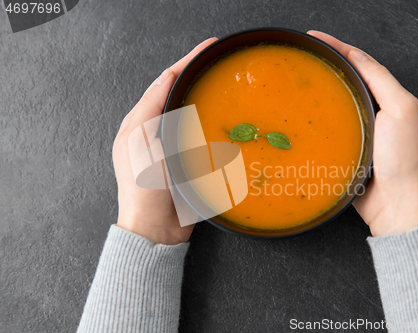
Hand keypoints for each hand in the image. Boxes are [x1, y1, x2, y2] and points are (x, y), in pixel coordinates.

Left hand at [112, 37, 217, 244]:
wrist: (156, 228)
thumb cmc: (145, 191)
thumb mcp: (141, 146)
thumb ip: (151, 112)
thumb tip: (165, 79)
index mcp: (137, 125)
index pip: (162, 85)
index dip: (183, 64)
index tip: (205, 49)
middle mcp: (153, 133)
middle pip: (176, 95)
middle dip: (195, 76)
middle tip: (217, 62)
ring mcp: (169, 148)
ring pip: (189, 113)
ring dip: (203, 97)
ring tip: (222, 83)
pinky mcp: (184, 162)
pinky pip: (198, 134)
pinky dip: (209, 122)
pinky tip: (223, 119)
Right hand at [308, 30, 417, 236]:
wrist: (398, 205)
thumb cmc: (405, 161)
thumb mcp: (401, 111)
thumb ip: (381, 82)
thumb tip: (358, 57)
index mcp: (394, 100)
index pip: (364, 64)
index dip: (341, 48)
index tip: (317, 39)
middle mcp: (378, 114)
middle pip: (349, 83)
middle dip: (328, 68)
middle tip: (305, 59)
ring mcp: (363, 134)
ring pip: (337, 106)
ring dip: (320, 94)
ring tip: (299, 84)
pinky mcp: (349, 152)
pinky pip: (330, 130)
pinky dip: (316, 122)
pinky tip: (301, 119)